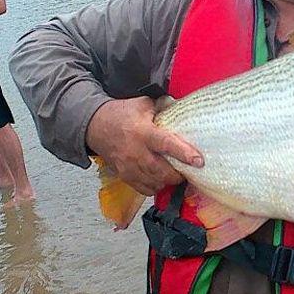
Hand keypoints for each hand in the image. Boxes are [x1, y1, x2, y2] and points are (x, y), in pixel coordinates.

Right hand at [86, 97, 203, 195]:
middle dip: (178, 175)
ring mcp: (128, 166)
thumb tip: (182, 107)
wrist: (94, 126)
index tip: (199, 161)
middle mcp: (136, 152)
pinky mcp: (124, 175)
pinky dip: (155, 187)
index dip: (184, 153)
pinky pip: (143, 189)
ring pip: (154, 183)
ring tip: (175, 175)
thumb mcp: (142, 104)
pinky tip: (161, 180)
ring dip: (167, 182)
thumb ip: (163, 107)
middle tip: (188, 171)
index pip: (166, 144)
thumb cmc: (120, 114)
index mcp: (143, 132)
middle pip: (162, 171)